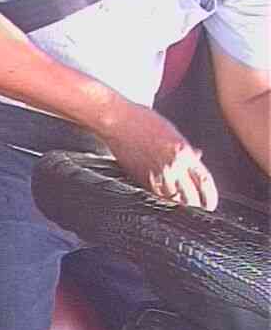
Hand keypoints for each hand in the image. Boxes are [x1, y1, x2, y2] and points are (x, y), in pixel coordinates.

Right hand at [96, 103, 218, 210]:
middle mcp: (171, 166)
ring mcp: (154, 174)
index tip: (212, 203)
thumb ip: (186, 148)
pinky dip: (163, 199)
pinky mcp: (140, 178)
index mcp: (183, 152)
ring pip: (172, 198)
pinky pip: (156, 194)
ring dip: (180, 204)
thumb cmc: (143, 121)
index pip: (203, 180)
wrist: (117, 123)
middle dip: (197, 205)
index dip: (210, 196)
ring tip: (184, 208)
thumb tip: (197, 158)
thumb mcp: (172, 131)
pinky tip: (166, 200)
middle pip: (190, 196)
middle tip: (200, 209)